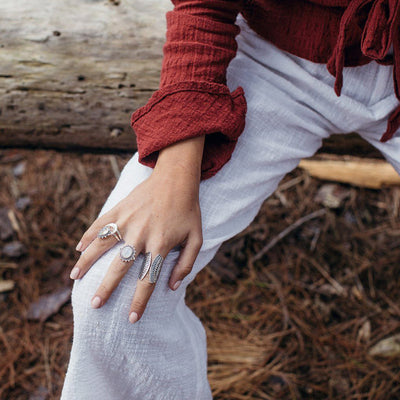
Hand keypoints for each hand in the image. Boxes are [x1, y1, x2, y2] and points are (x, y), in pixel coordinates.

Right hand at [69, 136, 204, 323]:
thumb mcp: (197, 238)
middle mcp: (141, 234)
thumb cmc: (189, 210)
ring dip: (86, 262)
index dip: (139, 301)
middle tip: (95, 305)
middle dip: (106, 288)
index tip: (131, 319)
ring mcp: (128, 220)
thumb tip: (171, 287)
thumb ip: (187, 264)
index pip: (148, 279)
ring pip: (102, 244)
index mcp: (161, 244)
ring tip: (75, 278)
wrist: (176, 178)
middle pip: (120, 267)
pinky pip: (100, 224)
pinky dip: (87, 236)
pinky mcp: (120, 209)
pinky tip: (78, 249)